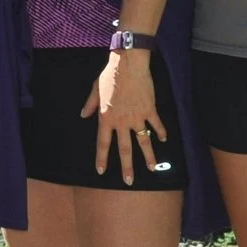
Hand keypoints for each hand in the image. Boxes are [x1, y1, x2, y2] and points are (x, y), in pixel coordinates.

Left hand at [81, 51, 164, 183]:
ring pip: (143, 141)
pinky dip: (161, 132)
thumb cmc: (110, 75)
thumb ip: (90, 104)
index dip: (102, 158)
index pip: (103, 143)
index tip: (101, 171)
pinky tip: (163, 140)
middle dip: (127, 167)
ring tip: (152, 169)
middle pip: (124, 149)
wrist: (128, 64)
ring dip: (148, 156)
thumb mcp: (95, 89)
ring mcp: (137, 117)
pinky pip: (156, 124)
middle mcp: (121, 121)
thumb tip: (83, 115)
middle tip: (129, 182)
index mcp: (106, 117)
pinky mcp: (150, 110)